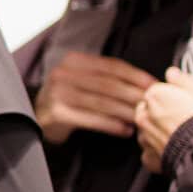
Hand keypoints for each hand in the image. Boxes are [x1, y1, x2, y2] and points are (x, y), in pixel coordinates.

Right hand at [33, 53, 158, 144]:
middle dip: (134, 95)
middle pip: (108, 84)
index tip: (154, 85)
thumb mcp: (83, 80)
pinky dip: (112, 125)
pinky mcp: (57, 114)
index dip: (136, 76)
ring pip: (102, 103)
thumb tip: (144, 83)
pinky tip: (125, 130)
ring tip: (142, 119)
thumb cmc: (68, 98)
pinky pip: (92, 120)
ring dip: (126, 112)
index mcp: (74, 61)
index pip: (111, 66)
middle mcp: (64, 74)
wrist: (38, 117)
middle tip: (153, 105)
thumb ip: (107, 78)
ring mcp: (58, 93)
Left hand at [135, 67, 192, 172]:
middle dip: (161, 114)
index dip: (171, 98)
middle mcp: (144, 116)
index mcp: (155, 96)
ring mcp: (145, 137)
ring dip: (158, 132)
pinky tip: (172, 150)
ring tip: (178, 135)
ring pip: (147, 131)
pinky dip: (158, 153)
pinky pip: (150, 153)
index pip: (157, 92)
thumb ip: (182, 79)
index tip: (181, 103)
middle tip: (181, 119)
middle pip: (148, 110)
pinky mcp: (149, 157)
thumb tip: (172, 73)